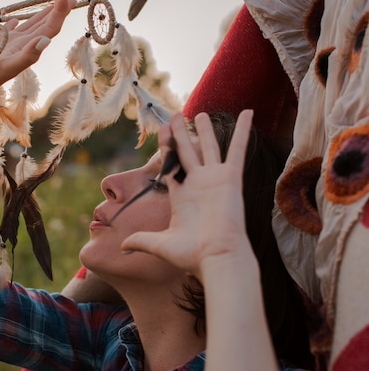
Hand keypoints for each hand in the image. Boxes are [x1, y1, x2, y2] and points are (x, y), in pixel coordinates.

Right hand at [0, 0, 75, 96]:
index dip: (60, 11)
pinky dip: (15, 22)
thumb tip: (46, 40)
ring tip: (52, 2)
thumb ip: (29, 54)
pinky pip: (11, 29)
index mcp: (30, 47)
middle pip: (45, 24)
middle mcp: (24, 44)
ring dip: (42, 13)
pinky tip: (16, 19)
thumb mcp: (10, 65)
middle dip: (58, 10)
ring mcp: (12, 43)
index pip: (50, 27)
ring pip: (31, 24)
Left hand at [121, 110, 254, 279]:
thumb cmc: (192, 255)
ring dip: (204, 130)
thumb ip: (141, 240)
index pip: (171, 167)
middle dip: (179, 134)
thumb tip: (122, 247)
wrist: (217, 258)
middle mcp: (198, 186)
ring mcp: (215, 180)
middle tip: (174, 116)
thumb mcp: (160, 245)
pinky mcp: (231, 178)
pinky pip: (238, 149)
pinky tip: (248, 113)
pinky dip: (244, 131)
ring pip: (209, 147)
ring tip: (198, 113)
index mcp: (182, 197)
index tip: (161, 132)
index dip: (166, 149)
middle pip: (187, 153)